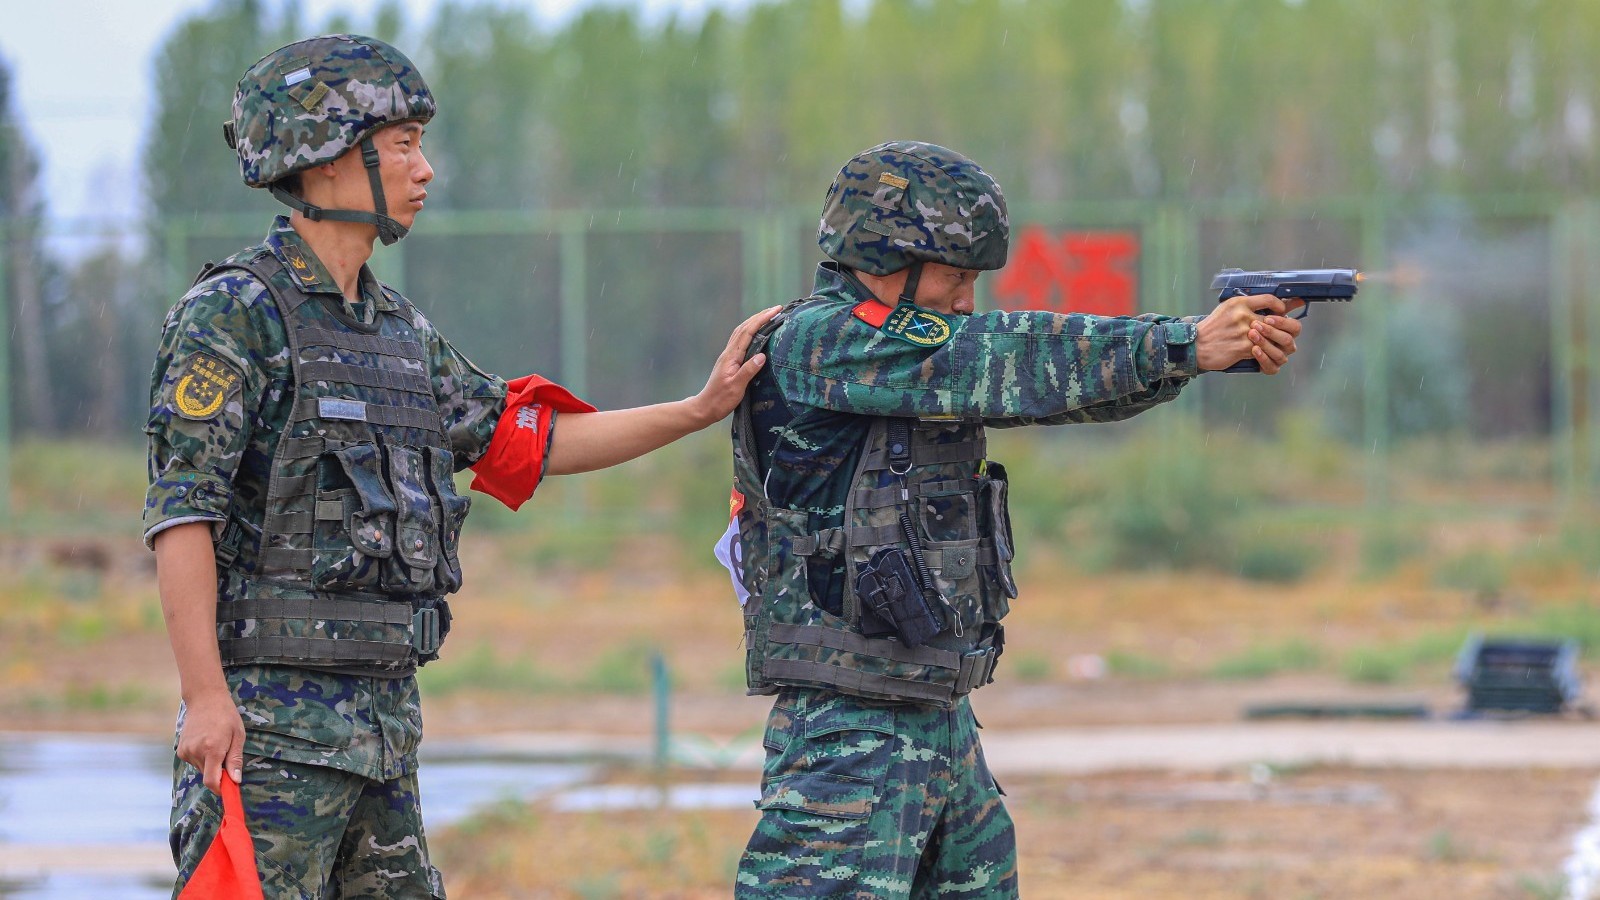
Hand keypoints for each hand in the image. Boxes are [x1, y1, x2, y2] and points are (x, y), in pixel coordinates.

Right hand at [177, 687, 244, 793]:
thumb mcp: (238, 736)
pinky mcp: (180, 750)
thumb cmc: (226, 716)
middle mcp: (196, 752)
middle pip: (208, 775)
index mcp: (212, 749)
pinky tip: (206, 742)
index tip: (229, 790)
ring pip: (201, 769)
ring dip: (210, 764)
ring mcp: (186, 751)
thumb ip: (235, 760)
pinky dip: (202, 758)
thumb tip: (235, 781)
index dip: (220, 789)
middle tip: (227, 754)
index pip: (211, 781)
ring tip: (216, 743)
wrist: (205, 699)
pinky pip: (194, 762)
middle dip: (219, 772)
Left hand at [685, 305, 780, 425]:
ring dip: (754, 322)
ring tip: (768, 316)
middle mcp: (729, 353)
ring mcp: (728, 356)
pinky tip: (756, 333)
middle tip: (776, 309)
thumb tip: (762, 355)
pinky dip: (750, 332)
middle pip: (744, 328)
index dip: (761, 320)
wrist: (705, 407)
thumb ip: (748, 370)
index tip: (775, 311)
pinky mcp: (729, 361)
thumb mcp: (736, 387)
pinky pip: (740, 340)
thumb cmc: (720, 400)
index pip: (747, 332)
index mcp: (731, 356)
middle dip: (760, 316)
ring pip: (741, 332)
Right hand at [1196, 294, 1302, 373]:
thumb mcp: (1228, 309)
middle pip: (1275, 320)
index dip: (1281, 306)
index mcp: (1239, 303)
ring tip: (1271, 342)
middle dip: (1282, 327)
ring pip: (1272, 336)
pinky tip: (1260, 351)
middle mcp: (1242, 315)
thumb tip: (1272, 305)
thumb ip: (1248, 306)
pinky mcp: (1243, 347)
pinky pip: (1262, 349)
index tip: (1282, 311)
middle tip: (1280, 330)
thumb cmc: (1213, 327)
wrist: (1196, 345)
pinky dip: (1263, 352)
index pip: (1269, 299)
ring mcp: (1244, 332)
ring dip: (1274, 341)